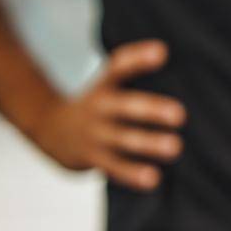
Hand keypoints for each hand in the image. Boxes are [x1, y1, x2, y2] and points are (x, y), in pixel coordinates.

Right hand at [31, 40, 185, 191]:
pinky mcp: (93, 158)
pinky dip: (132, 173)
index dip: (138, 58)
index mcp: (104, 86)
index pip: (119, 67)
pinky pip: (114, 167)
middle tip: (180, 114)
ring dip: (149, 143)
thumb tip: (170, 54)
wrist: (50, 130)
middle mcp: (99, 107)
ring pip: (123, 139)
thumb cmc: (97, 106)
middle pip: (125, 106)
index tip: (162, 52)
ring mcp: (95, 134)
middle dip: (152, 109)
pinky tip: (153, 178)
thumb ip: (133, 72)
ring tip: (175, 147)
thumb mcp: (107, 84)